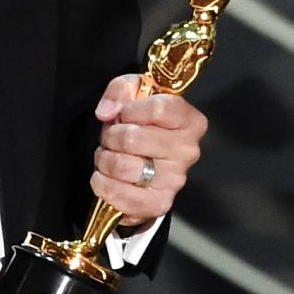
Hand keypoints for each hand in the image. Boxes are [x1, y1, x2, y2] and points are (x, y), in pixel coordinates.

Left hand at [90, 79, 207, 219]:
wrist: (144, 160)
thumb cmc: (141, 124)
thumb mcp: (134, 92)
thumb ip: (120, 90)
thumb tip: (107, 112)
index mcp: (190, 122)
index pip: (159, 108)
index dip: (131, 110)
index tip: (124, 114)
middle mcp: (188, 151)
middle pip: (133, 138)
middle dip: (111, 136)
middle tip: (113, 138)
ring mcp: (175, 180)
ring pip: (121, 166)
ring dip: (105, 160)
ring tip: (110, 157)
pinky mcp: (158, 203)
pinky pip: (119, 194)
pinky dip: (103, 184)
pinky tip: (106, 177)